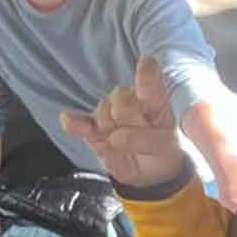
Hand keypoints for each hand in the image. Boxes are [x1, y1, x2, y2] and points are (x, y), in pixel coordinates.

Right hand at [61, 57, 186, 192]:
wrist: (150, 173)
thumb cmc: (163, 151)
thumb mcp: (167, 147)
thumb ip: (147, 139)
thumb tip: (115, 137)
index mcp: (154, 101)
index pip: (151, 82)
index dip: (146, 75)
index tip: (146, 63)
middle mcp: (130, 101)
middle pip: (121, 97)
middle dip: (127, 116)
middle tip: (138, 132)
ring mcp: (109, 115)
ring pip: (102, 110)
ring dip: (108, 126)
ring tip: (122, 142)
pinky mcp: (92, 131)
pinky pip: (77, 122)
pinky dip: (73, 122)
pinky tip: (69, 121)